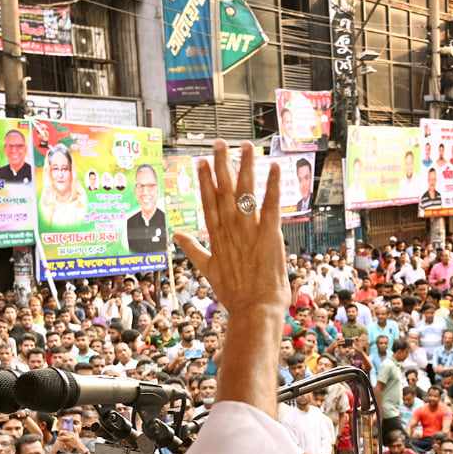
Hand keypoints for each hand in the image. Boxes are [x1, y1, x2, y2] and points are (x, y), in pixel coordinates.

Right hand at [175, 141, 290, 318]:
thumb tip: (177, 236)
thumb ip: (194, 250)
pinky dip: (273, 186)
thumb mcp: (208, 270)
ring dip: (246, 167)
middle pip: (224, 191)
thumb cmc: (234, 294)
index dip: (205, 181)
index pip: (209, 202)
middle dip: (222, 165)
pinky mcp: (269, 236)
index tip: (201, 161)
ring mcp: (249, 232)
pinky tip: (275, 168)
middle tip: (220, 142)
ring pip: (246, 193)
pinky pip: (270, 206)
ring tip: (247, 146)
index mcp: (217, 237)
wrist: (253, 311)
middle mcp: (231, 230)